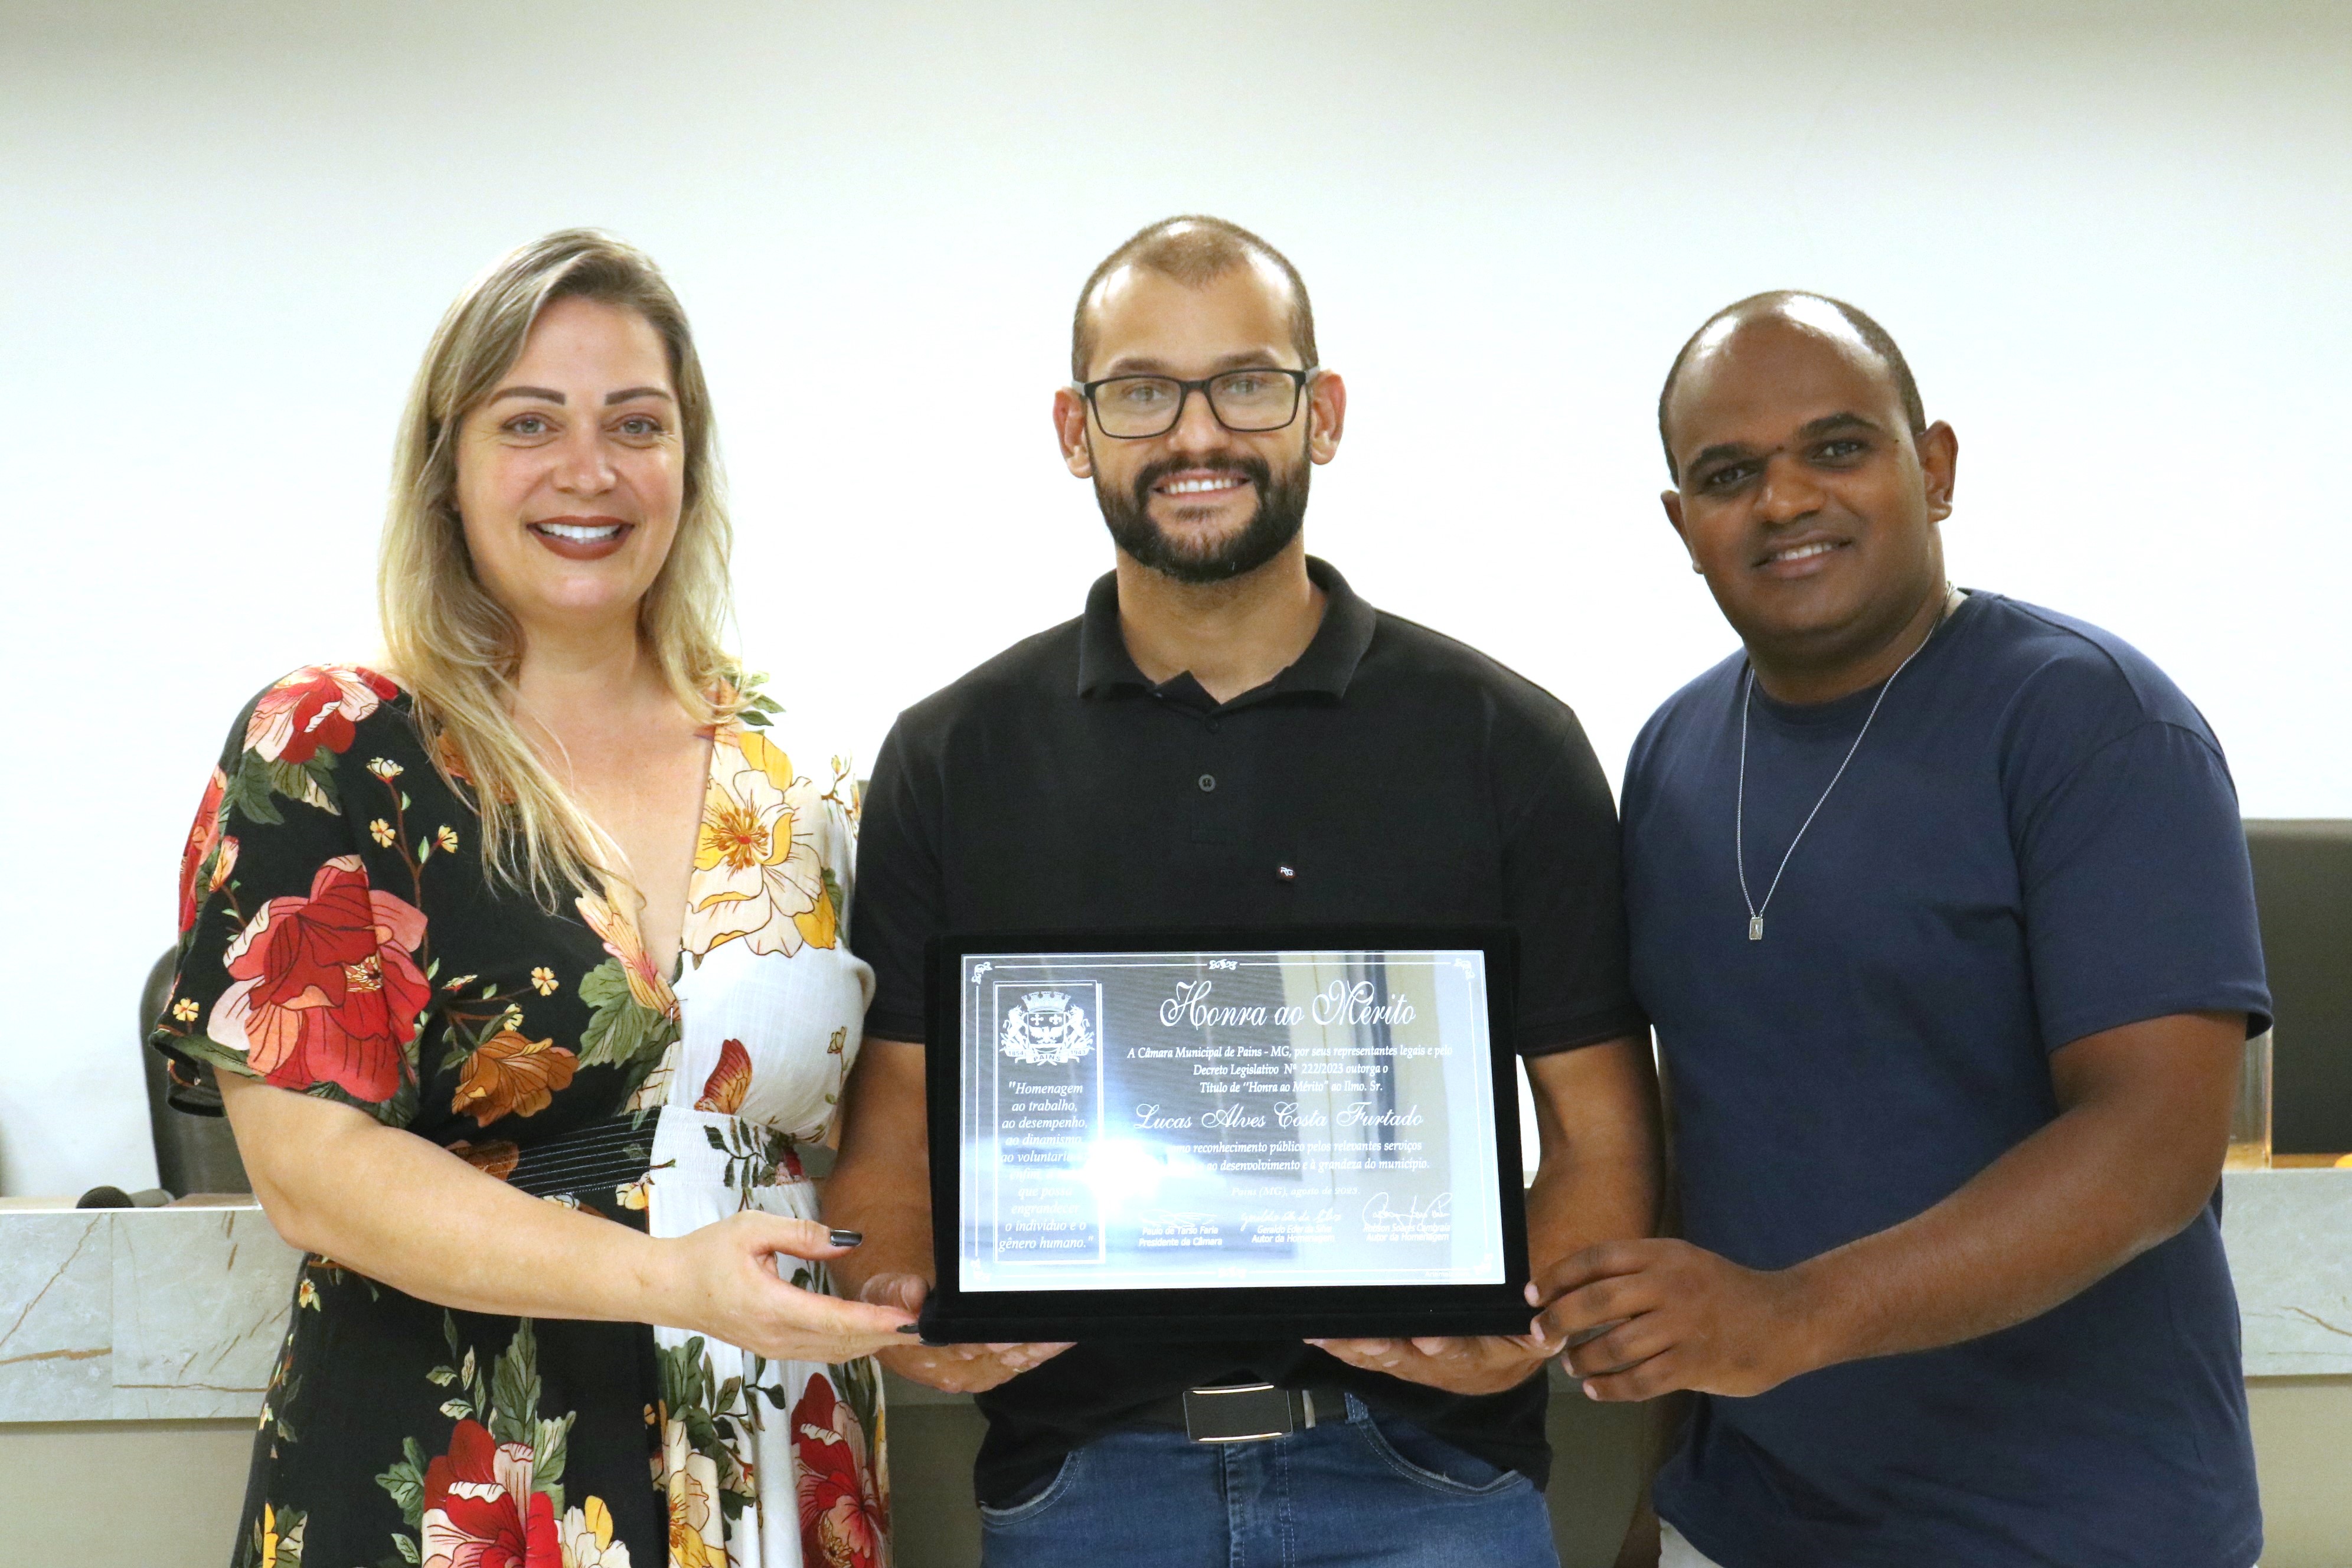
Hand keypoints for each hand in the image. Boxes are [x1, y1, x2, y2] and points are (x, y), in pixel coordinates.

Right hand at [669, 1212, 916, 1363]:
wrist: (667, 1288)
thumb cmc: (706, 1253)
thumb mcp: (751, 1229)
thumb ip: (803, 1235)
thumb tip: (848, 1241)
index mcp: (772, 1307)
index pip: (836, 1320)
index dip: (876, 1321)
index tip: (909, 1319)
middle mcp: (777, 1337)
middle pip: (843, 1343)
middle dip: (886, 1336)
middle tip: (925, 1326)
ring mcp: (774, 1348)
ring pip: (834, 1352)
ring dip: (872, 1342)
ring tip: (907, 1329)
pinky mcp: (772, 1348)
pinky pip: (820, 1352)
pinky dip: (851, 1344)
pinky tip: (871, 1333)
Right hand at [858, 1272, 1072, 1392]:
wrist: (878, 1325)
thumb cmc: (886, 1304)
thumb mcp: (882, 1291)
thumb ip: (899, 1292)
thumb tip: (916, 1292)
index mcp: (934, 1352)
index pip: (975, 1344)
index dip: (1002, 1336)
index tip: (1027, 1322)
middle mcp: (958, 1370)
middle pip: (1003, 1355)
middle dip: (1034, 1340)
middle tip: (1065, 1319)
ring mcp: (973, 1375)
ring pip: (1015, 1363)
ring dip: (1042, 1348)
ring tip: (1071, 1328)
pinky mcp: (984, 1373)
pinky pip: (1016, 1366)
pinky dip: (1038, 1355)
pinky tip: (1058, 1341)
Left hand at [1308, 1296, 1557, 1395]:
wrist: (1506, 1357)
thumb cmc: (1515, 1337)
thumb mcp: (1534, 1338)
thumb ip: (1539, 1336)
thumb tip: (1544, 1332)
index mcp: (1478, 1357)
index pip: (1462, 1353)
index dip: (1444, 1348)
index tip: (1427, 1340)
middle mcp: (1441, 1365)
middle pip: (1408, 1358)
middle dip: (1380, 1348)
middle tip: (1358, 1336)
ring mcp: (1416, 1364)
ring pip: (1381, 1359)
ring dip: (1353, 1348)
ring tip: (1326, 1335)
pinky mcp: (1397, 1360)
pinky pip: (1367, 1356)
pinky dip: (1344, 1347)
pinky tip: (1320, 1336)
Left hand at [1538, 1239, 1820, 1401]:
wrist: (1785, 1318)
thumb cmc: (1723, 1290)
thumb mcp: (1681, 1262)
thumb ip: (1637, 1270)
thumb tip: (1574, 1287)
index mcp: (1662, 1255)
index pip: (1597, 1259)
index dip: (1558, 1276)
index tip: (1533, 1294)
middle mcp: (1669, 1286)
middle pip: (1597, 1301)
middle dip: (1558, 1320)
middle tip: (1539, 1334)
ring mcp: (1683, 1326)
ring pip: (1614, 1346)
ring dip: (1583, 1358)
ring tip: (1571, 1364)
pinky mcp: (1695, 1364)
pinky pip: (1640, 1381)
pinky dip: (1611, 1388)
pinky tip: (1596, 1389)